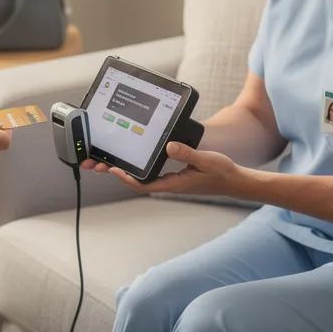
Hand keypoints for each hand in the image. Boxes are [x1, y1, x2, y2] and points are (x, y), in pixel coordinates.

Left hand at [82, 142, 241, 195]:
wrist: (234, 181)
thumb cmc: (221, 173)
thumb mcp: (205, 160)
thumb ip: (187, 154)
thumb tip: (169, 147)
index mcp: (173, 183)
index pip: (143, 184)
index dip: (126, 178)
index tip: (112, 169)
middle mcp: (169, 183)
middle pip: (137, 180)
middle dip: (117, 172)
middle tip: (98, 164)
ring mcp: (171, 179)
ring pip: (142, 175)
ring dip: (125, 168)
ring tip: (107, 161)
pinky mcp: (175, 174)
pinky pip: (152, 170)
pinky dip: (139, 164)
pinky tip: (133, 156)